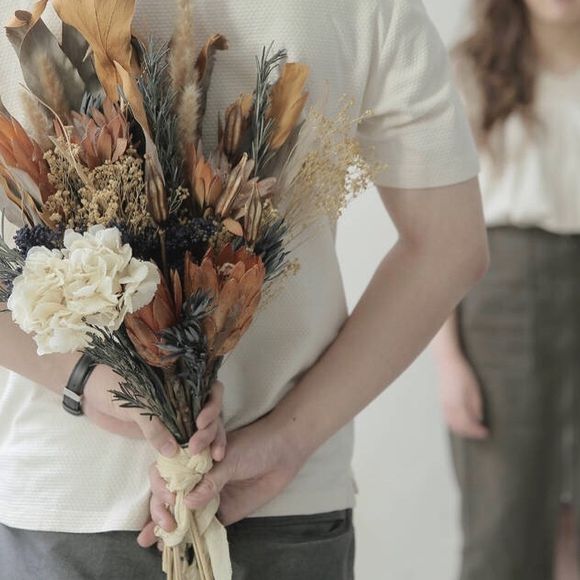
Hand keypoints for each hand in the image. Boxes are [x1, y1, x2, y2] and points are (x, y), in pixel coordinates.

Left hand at [84, 363, 224, 458]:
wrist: (87, 390)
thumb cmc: (112, 382)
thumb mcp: (135, 401)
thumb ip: (154, 425)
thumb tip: (173, 452)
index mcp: (180, 380)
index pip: (209, 390)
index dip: (212, 405)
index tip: (201, 422)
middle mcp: (181, 397)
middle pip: (209, 412)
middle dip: (211, 430)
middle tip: (199, 449)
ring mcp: (173, 415)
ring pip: (199, 429)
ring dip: (208, 442)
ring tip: (212, 459)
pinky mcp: (161, 430)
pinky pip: (181, 441)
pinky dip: (189, 453)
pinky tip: (197, 465)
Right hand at [138, 410, 307, 549]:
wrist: (283, 452)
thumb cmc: (254, 445)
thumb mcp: (230, 458)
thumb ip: (210, 480)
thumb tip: (187, 502)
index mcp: (193, 458)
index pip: (166, 472)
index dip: (161, 485)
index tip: (168, 496)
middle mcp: (197, 477)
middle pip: (169, 495)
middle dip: (160, 510)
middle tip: (165, 524)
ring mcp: (208, 495)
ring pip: (181, 513)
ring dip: (164, 527)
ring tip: (151, 542)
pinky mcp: (222, 511)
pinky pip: (201, 526)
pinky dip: (187, 536)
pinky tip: (173, 547)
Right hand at [438, 356, 488, 439]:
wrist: (447, 362)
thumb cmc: (462, 373)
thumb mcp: (474, 389)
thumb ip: (476, 406)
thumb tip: (478, 419)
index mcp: (458, 404)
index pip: (468, 424)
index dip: (477, 431)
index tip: (486, 433)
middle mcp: (448, 407)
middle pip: (459, 427)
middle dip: (471, 433)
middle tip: (481, 433)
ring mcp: (443, 405)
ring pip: (451, 425)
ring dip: (462, 430)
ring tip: (473, 430)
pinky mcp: (441, 402)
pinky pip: (447, 419)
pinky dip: (455, 425)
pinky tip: (462, 424)